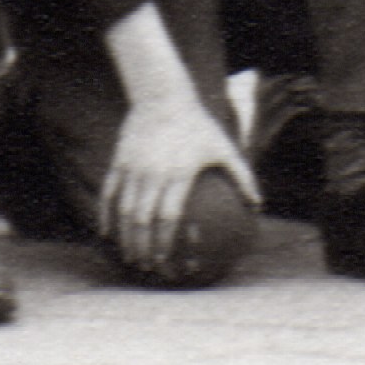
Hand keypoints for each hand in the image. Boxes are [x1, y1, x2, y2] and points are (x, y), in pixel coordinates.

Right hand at [104, 84, 242, 264]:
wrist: (163, 97)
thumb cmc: (198, 125)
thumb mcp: (224, 148)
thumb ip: (242, 177)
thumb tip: (258, 204)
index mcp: (180, 174)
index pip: (168, 217)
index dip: (164, 242)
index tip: (165, 261)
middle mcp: (154, 174)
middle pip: (144, 220)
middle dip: (143, 248)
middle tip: (147, 267)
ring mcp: (134, 168)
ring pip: (124, 211)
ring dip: (125, 237)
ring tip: (130, 256)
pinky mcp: (120, 162)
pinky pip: (109, 194)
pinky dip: (106, 215)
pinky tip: (107, 233)